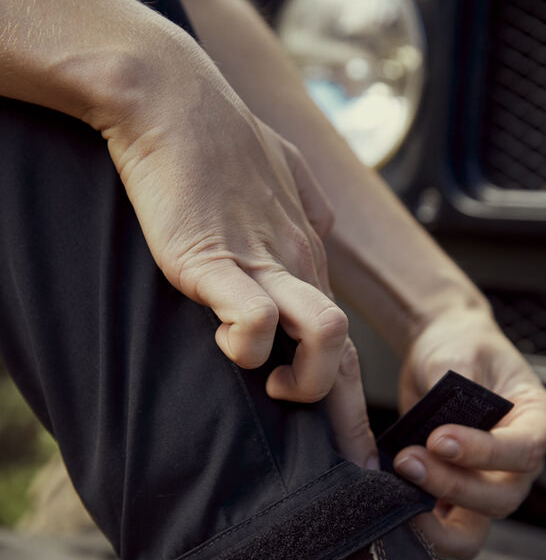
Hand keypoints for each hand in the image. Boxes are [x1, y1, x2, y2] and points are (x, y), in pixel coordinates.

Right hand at [99, 34, 376, 467]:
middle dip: (349, 419)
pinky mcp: (214, 258)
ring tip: (276, 384)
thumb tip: (313, 242)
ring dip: (307, 378)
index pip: (344, 337)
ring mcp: (261, 260)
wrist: (174, 96)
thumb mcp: (282, 177)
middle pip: (345, 351)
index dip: (354, 401)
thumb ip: (304, 215)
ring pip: (326, 335)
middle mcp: (297, 262)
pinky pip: (253, 318)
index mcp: (307, 253)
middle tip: (347, 464)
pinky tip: (227, 343)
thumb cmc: (221, 136)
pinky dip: (248, 345)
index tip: (358, 452)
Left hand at [393, 306, 545, 558]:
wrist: (441, 356)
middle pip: (500, 499)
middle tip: (408, 459)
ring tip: (398, 478)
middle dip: (452, 485)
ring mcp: (491, 486)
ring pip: (474, 528)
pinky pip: (446, 530)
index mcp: (540, 422)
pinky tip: (393, 501)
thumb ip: (453, 387)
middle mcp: (521, 464)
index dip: (483, 452)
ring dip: (434, 516)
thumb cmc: (461, 347)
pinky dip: (420, 526)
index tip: (439, 438)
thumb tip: (439, 426)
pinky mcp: (458, 499)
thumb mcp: (458, 353)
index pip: (524, 451)